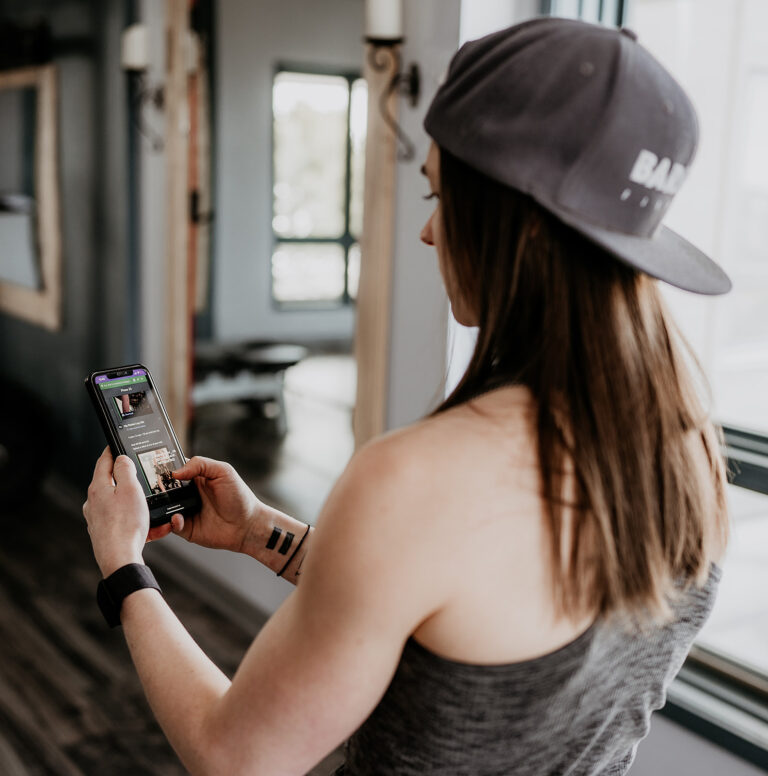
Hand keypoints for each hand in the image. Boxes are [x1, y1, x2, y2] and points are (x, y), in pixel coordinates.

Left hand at [83, 448, 146, 576]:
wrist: (120, 559)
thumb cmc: (126, 524)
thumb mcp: (131, 489)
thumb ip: (126, 469)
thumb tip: (120, 458)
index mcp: (98, 488)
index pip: (104, 461)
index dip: (112, 450)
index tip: (117, 443)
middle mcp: (94, 502)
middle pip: (112, 483)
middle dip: (130, 480)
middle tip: (144, 477)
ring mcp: (98, 519)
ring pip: (121, 504)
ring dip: (139, 504)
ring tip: (156, 509)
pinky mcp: (105, 533)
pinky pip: (126, 521)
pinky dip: (140, 521)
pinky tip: (155, 527)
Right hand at [158, 456, 262, 553]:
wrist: (247, 525)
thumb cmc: (239, 496)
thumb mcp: (223, 471)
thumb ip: (200, 464)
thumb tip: (175, 472)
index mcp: (195, 478)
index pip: (173, 470)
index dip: (161, 469)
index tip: (150, 468)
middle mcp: (187, 494)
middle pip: (163, 490)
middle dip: (154, 490)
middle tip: (150, 490)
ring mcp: (185, 511)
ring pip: (163, 508)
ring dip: (158, 508)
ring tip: (159, 506)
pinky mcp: (186, 528)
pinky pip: (170, 525)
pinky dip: (169, 522)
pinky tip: (177, 519)